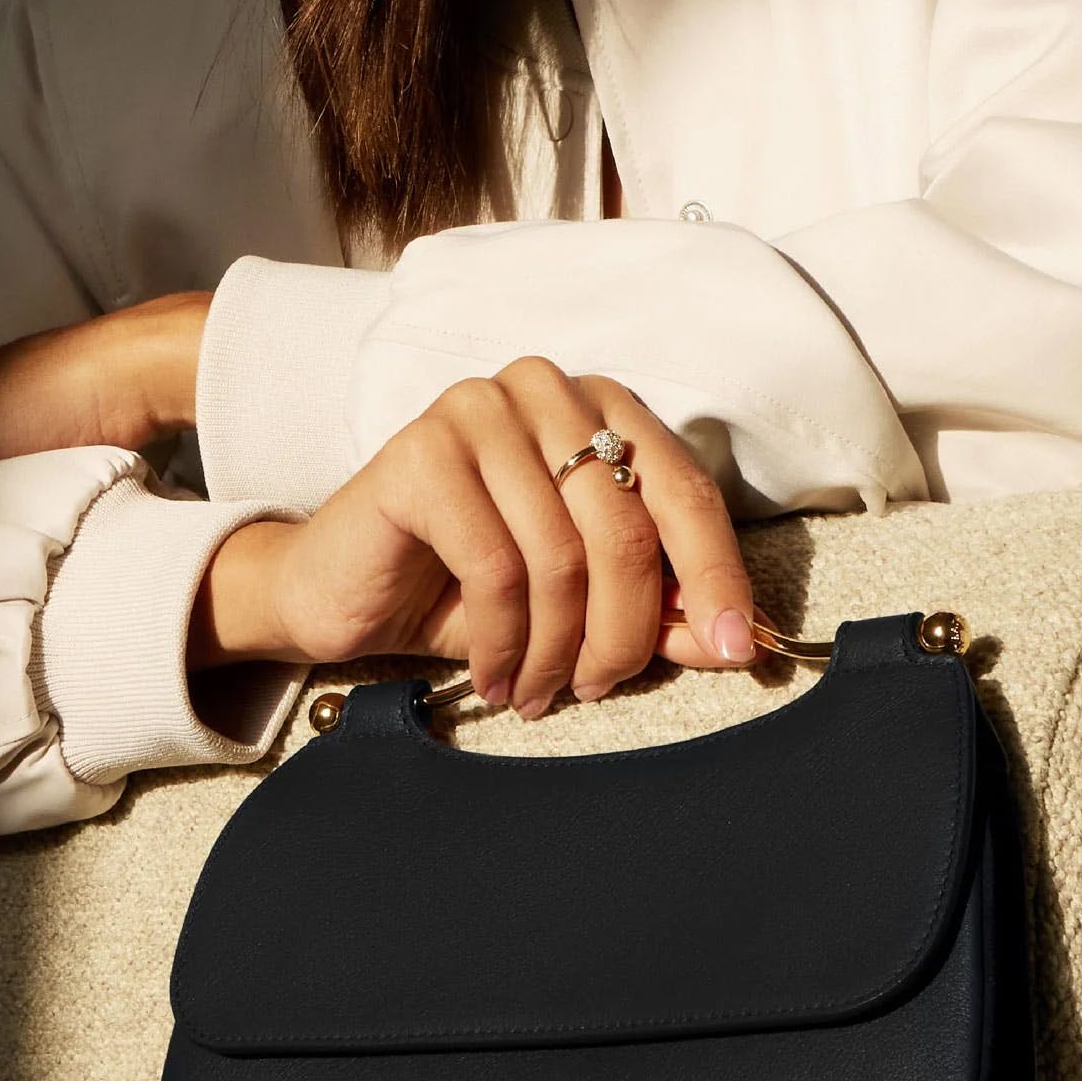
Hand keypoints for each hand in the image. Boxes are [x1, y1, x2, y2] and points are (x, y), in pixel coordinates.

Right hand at [189, 357, 758, 718]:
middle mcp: (546, 389)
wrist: (341, 588)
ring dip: (557, 650)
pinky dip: (504, 642)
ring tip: (538, 690)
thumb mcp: (581, 603)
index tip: (740, 650)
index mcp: (601, 406)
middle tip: (597, 687)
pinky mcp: (421, 451)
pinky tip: (494, 674)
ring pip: (562, 557)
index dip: (717, 576)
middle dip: (622, 633)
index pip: (686, 490)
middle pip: (627, 529)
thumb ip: (659, 610)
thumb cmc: (466, 586)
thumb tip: (735, 640)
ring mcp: (479, 409)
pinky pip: (496, 569)